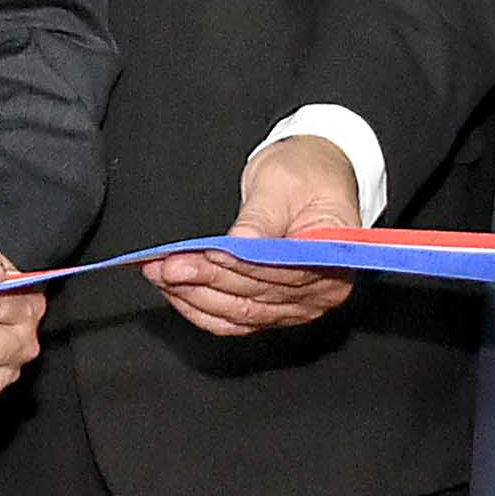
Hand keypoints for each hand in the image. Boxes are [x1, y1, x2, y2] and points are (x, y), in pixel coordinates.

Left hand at [144, 134, 365, 338]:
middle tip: (167, 265)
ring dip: (194, 296)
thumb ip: (262, 218)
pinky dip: (200, 308)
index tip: (204, 255)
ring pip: (238, 313)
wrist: (312, 178)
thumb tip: (243, 243)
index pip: (280, 271)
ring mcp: (296, 306)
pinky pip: (233, 320)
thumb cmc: (305, 175)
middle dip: (205, 280)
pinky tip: (175, 291)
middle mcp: (320, 292)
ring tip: (161, 274)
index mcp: (333, 259)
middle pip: (255, 295)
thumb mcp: (283, 183)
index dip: (239, 266)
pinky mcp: (273, 310)